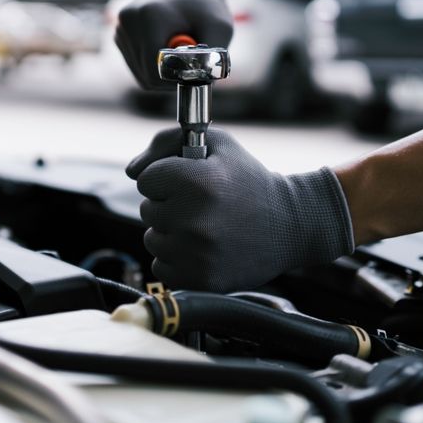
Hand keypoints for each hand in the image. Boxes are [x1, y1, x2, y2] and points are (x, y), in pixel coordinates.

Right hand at [115, 0, 233, 88]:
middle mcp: (128, 20)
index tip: (193, 70)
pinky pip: (136, 66)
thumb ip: (213, 57)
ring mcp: (121, 27)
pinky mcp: (119, 33)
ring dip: (162, 72)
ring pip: (139, 73)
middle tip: (189, 61)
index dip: (175, 79)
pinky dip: (153, 66)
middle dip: (170, 75)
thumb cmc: (207, 8)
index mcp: (150, 16)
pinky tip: (166, 49)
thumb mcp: (220, 29)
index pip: (153, 71)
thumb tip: (201, 82)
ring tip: (178, 51)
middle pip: (145, 75)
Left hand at [126, 128, 353, 291]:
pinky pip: (160, 268)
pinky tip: (203, 248)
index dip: (166, 177)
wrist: (290, 225)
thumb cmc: (249, 180)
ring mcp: (196, 255)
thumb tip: (131, 172)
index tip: (188, 181)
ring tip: (205, 225)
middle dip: (169, 204)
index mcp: (197, 182)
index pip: (146, 179)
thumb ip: (166, 142)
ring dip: (170, 232)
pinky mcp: (200, 280)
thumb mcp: (215, 144)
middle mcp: (194, 221)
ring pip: (152, 240)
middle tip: (201, 204)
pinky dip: (176, 259)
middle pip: (148, 210)